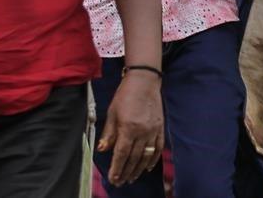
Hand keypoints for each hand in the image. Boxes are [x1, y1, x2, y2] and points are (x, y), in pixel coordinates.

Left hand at [97, 71, 163, 186]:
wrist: (144, 81)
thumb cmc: (125, 95)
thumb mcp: (112, 113)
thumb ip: (109, 133)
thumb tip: (103, 150)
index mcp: (128, 128)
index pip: (122, 154)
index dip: (117, 168)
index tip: (113, 178)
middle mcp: (142, 132)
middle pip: (134, 158)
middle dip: (126, 172)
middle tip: (120, 182)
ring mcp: (153, 130)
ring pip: (146, 156)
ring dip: (138, 169)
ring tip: (131, 178)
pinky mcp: (160, 128)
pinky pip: (158, 148)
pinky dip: (153, 160)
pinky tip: (147, 168)